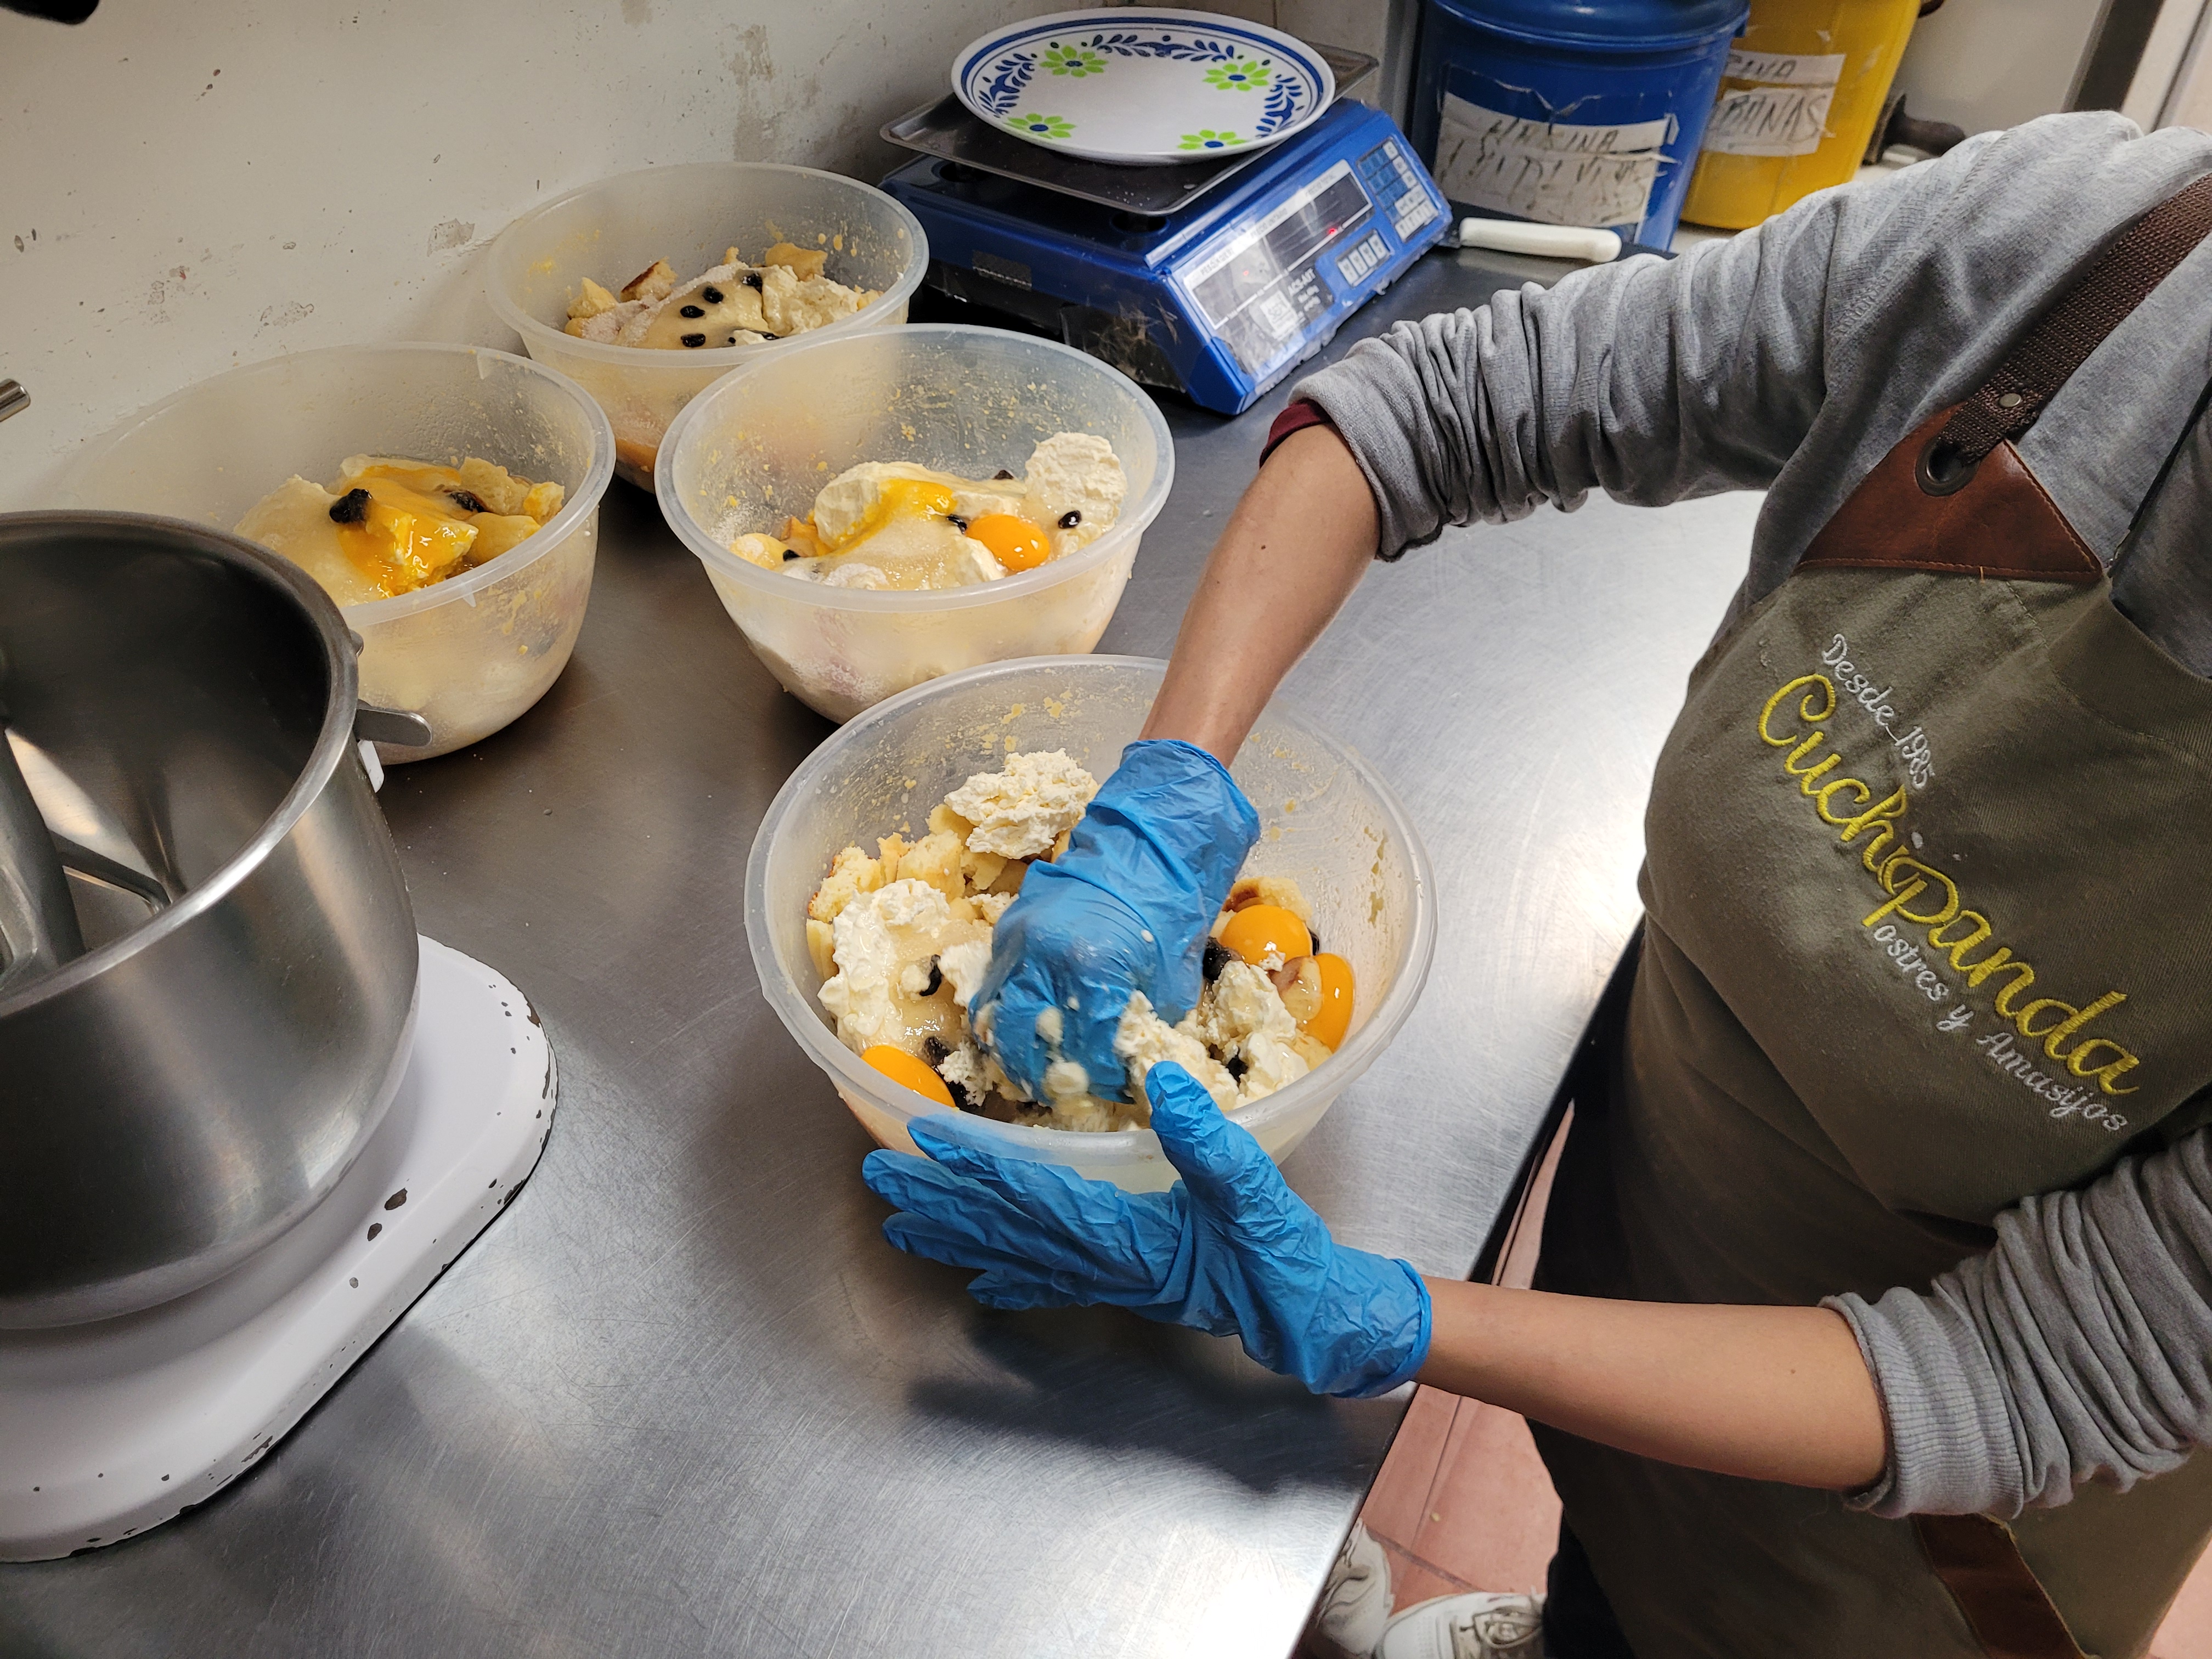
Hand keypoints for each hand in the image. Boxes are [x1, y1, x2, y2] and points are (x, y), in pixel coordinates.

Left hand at [862, 1063, 1430, 1397]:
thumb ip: (1210, 1139)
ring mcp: (1110, 1280)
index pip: (1033, 1192)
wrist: (1310, 1316)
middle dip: (938, 1200)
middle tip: (877, 1177)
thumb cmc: (1285, 1257)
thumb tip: (1163, 1080)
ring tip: (897, 1226)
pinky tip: (978, 1284)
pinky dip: (1009, 1278)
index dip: (975, 1164)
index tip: (924, 1138)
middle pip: (1003, 1227)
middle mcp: (1103, 1262)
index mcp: (1124, 1234)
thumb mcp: (1254, 1190)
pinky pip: (1051, 1282)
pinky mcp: (1126, 1286)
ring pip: (1014, 1254)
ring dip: (954, 1236)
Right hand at [972, 739, 1257, 1102]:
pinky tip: (1019, 1034)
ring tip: (1031, 1071)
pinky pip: (991, 987)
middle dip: (1040, 1076)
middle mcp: (1044, 958)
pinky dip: (999, 1017)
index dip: (1097, 1080)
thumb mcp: (1168, 982)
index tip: (1109, 1090)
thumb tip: (1123, 1068)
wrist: (1145, 847)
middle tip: (1058, 1090)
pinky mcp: (1007, 930)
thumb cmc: (1167, 914)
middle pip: (1022, 1042)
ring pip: (993, 1017)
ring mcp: (1018, 942)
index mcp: (1093, 971)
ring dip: (1010, 1052)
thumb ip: (1139, 1028)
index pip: (1083, 1052)